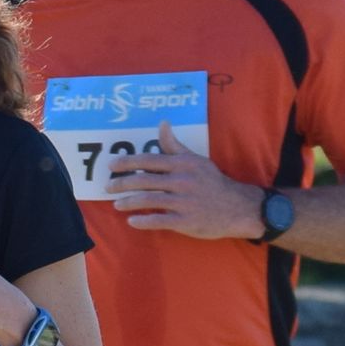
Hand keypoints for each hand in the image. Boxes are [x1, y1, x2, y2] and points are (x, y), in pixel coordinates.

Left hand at [111, 122, 266, 239]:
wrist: (236, 207)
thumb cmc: (212, 182)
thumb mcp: (195, 160)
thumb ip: (174, 145)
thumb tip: (162, 124)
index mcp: (182, 164)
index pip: (149, 160)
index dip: (127, 163)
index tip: (111, 166)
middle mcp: (182, 181)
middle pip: (144, 180)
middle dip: (122, 184)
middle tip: (108, 187)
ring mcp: (184, 202)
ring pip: (148, 201)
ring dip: (128, 202)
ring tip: (117, 205)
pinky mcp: (186, 221)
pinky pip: (159, 221)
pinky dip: (143, 221)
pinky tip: (131, 221)